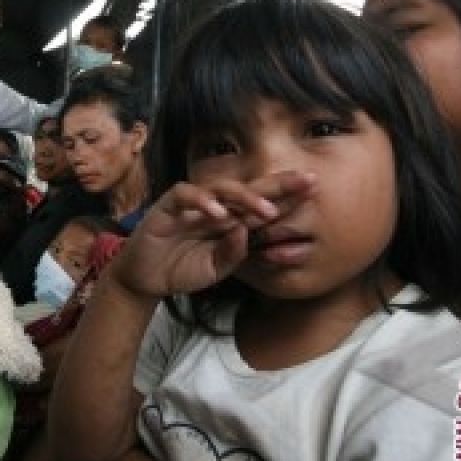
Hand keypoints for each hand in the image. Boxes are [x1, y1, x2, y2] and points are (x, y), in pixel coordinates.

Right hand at [112, 171, 313, 298]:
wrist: (146, 279)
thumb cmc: (182, 270)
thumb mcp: (216, 270)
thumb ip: (234, 255)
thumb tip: (246, 233)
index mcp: (232, 220)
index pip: (263, 204)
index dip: (287, 196)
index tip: (315, 189)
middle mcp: (216, 206)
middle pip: (250, 187)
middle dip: (279, 184)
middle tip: (307, 181)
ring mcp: (193, 203)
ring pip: (222, 187)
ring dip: (245, 197)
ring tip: (265, 211)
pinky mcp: (168, 205)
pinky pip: (186, 195)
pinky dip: (202, 202)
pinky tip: (219, 214)